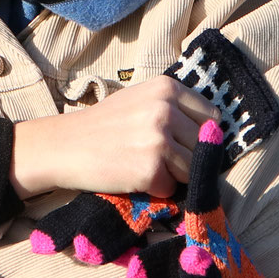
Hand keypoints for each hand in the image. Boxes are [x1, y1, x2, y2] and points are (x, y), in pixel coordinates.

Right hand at [11, 76, 215, 199]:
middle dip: (189, 158)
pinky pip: (171, 188)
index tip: (185, 143)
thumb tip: (214, 134)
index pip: (212, 117)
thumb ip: (175, 109)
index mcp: (167, 88)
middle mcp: (166, 110)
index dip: (201, 135)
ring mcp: (159, 139)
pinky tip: (133, 176)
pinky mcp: (151, 169)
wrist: (64, 146)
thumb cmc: (104, 125)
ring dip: (174, 176)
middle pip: (206, 146)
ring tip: (144, 165)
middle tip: (158, 157)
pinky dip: (156, 189)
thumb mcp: (141, 100)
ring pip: (193, 169)